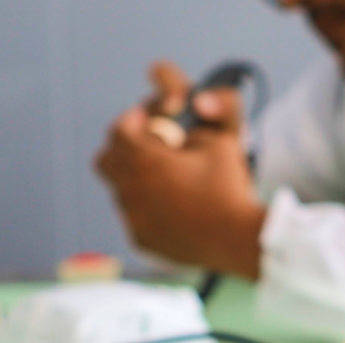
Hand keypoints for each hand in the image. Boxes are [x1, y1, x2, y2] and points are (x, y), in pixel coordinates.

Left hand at [94, 62, 264, 277]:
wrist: (238, 239)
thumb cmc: (230, 186)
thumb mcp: (224, 139)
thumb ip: (212, 109)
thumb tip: (198, 100)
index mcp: (144, 159)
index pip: (119, 130)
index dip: (134, 122)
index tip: (149, 120)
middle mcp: (130, 189)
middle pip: (106, 160)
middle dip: (123, 149)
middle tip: (148, 148)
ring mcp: (132, 218)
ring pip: (119, 190)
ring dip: (136, 179)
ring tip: (166, 180)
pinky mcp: (141, 240)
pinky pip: (133, 217)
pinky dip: (147, 209)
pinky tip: (173, 208)